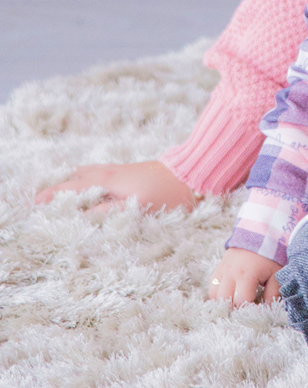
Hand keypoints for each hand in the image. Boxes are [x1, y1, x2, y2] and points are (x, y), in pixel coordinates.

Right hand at [35, 159, 195, 213]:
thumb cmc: (165, 193)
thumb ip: (108, 213)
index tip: (36, 204)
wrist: (191, 173)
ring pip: (89, 174)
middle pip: (77, 177)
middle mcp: (109, 171)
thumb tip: (82, 217)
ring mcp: (120, 170)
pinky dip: (88, 180)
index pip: (72, 187)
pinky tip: (94, 187)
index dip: (53, 196)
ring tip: (64, 193)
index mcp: (107, 179)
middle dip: (61, 187)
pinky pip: (100, 174)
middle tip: (46, 199)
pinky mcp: (130, 172)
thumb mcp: (135, 207)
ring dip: (74, 182)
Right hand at [208, 248, 282, 305]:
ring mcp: (222, 270)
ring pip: (215, 296)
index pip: (241, 301)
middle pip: (225, 301)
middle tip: (246, 308)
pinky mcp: (219, 268)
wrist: (260, 233)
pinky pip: (212, 287)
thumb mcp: (276, 273)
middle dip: (235, 308)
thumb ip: (273, 293)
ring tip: (237, 303)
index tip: (257, 309)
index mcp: (246, 275)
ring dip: (225, 302)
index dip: (249, 310)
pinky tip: (229, 297)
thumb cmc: (271, 255)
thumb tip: (268, 310)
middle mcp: (230, 273)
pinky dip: (218, 295)